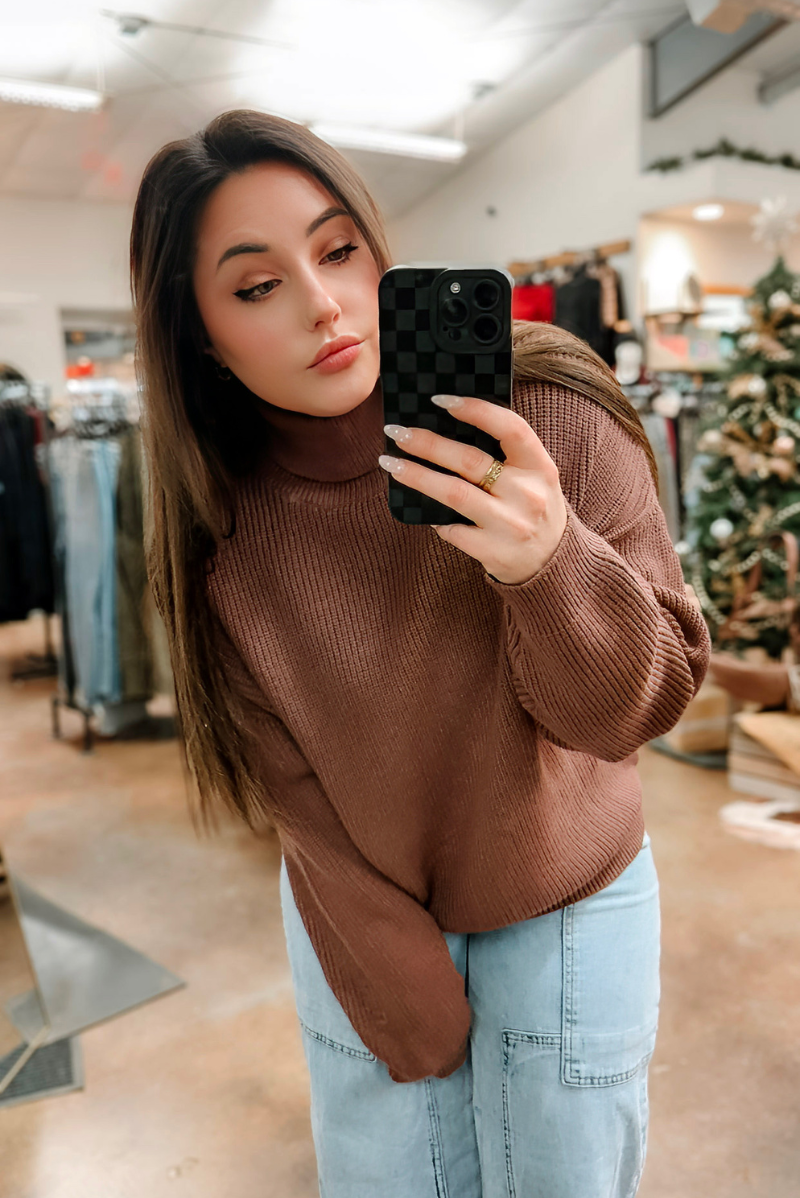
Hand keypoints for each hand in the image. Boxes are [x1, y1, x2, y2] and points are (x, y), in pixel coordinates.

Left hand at [379, 394, 567, 585]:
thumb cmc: (533, 510)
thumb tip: (446, 428)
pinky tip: (424, 511)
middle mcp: (528, 494)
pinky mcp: (493, 551)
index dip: (476, 410)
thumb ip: (504, 455)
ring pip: (453, 493)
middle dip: (427, 443)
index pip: (511, 428)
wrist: (552, 564)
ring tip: (390, 463)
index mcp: (540, 467)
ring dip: (416, 476)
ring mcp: (510, 525)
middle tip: (397, 432)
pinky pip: (452, 529)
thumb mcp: (534, 478)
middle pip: (469, 460)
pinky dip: (435, 519)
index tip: (440, 400)